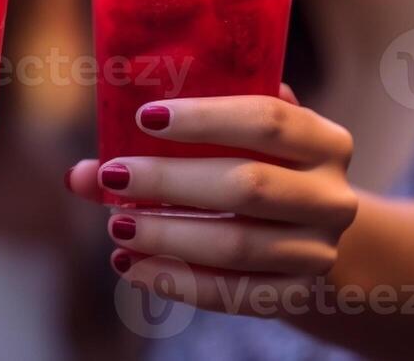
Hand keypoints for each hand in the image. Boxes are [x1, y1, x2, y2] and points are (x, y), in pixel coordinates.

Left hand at [65, 87, 357, 315]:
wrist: (309, 232)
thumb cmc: (257, 167)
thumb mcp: (233, 142)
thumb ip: (169, 142)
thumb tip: (81, 174)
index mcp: (323, 140)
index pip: (267, 119)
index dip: (205, 118)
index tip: (145, 118)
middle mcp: (332, 196)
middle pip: (248, 185)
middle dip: (171, 181)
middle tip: (112, 177)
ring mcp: (318, 250)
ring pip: (237, 245)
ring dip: (167, 236)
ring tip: (116, 227)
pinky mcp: (296, 294)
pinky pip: (232, 294)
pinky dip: (177, 281)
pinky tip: (132, 267)